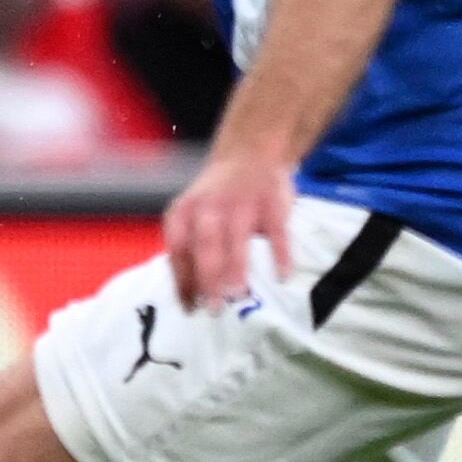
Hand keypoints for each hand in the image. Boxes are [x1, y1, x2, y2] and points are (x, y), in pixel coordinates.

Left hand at [161, 145, 298, 311]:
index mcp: (185, 212)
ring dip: (236, 267)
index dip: (182, 280)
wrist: (249, 152)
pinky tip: (283, 276)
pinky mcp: (272, 203)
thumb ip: (190, 248)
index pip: (178, 250)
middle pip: (204, 246)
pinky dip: (280, 254)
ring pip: (237, 238)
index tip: (189, 308)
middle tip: (213, 309)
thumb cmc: (217, 198)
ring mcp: (242, 203)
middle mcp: (210, 207)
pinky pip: (277, 231)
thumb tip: (188, 296)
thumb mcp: (193, 214)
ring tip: (239, 295)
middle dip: (207, 279)